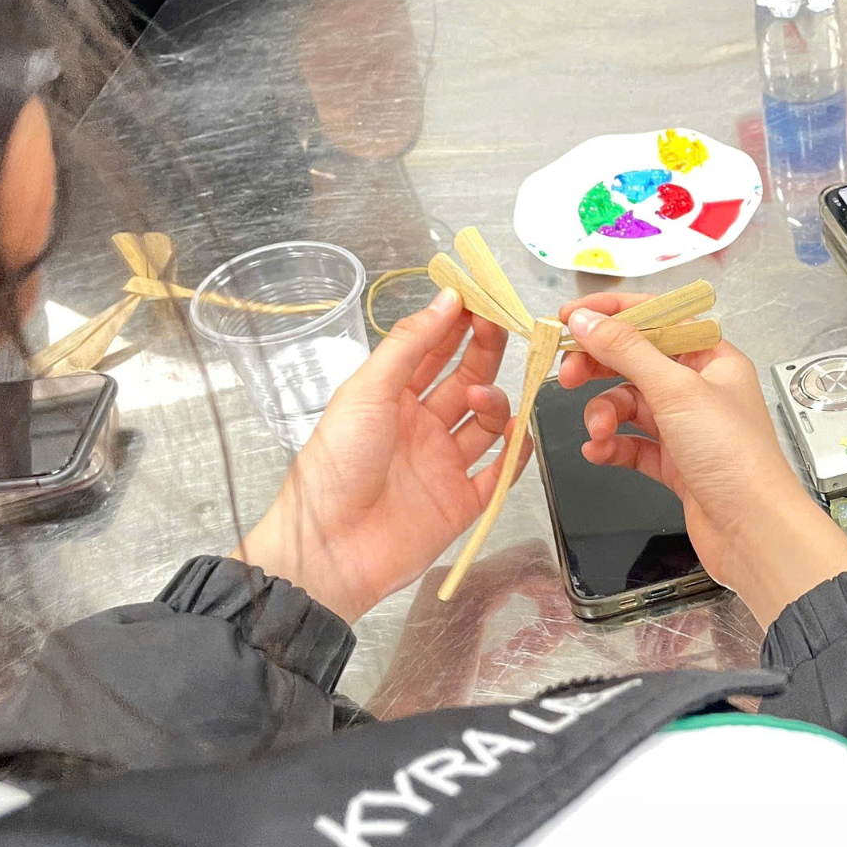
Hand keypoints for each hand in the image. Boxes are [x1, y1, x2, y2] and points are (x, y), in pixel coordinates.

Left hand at [239, 289, 517, 623]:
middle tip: (503, 327)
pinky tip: (516, 436)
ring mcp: (442, 465)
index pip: (432, 352)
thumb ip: (411, 344)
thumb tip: (446, 299)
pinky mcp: (462, 502)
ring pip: (487, 423)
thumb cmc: (334, 467)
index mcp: (390, 399)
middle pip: (465, 380)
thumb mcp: (367, 390)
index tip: (482, 299)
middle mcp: (419, 428)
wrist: (330, 548)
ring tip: (482, 399)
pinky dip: (515, 455)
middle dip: (485, 353)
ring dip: (494, 402)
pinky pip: (501, 473)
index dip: (457, 324)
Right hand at [555, 297, 846, 625]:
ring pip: (630, 406)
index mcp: (713, 359)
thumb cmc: (734, 455)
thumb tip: (589, 320)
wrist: (753, 529)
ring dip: (604, 413)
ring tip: (596, 430)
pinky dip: (612, 446)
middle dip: (600, 367)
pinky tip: (599, 451)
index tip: (572, 318)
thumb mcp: (676, 390)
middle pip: (637, 362)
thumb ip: (627, 351)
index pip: (658, 319)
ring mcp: (687, 428)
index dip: (615, 315)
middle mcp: (701, 389)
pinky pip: (632, 445)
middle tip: (568, 375)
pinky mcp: (675, 464)